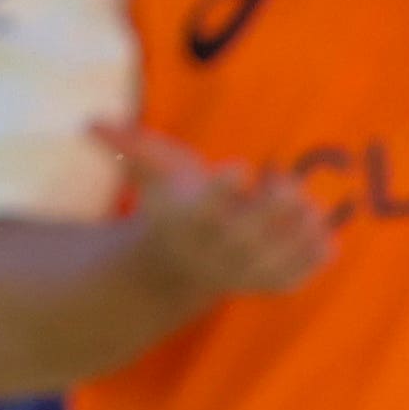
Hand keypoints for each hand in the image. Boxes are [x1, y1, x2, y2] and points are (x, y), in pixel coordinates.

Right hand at [98, 119, 335, 304]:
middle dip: (278, 202)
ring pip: (281, 252)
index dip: (226, 187)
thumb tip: (90, 123)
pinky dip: (316, 252)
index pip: (205, 207)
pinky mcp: (268, 286)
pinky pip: (301, 273)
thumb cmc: (169, 204)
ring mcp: (243, 273)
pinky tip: (318, 230)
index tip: (242, 166)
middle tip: (283, 180)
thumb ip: (126, 145)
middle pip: (251, 231)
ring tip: (302, 203)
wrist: (176, 266)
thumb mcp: (147, 172)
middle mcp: (214, 251)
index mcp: (186, 218)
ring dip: (301, 224)